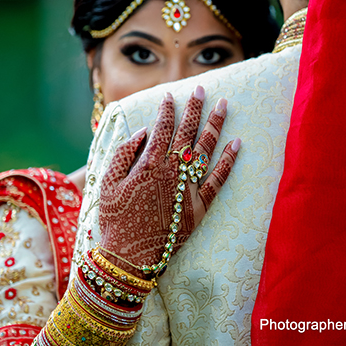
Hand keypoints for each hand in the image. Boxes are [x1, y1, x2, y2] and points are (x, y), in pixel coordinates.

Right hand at [98, 86, 240, 276]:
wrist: (129, 257)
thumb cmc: (115, 220)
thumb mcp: (108, 183)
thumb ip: (125, 154)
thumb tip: (144, 131)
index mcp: (149, 164)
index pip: (163, 128)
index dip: (167, 110)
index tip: (171, 96)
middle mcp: (172, 172)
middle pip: (187, 132)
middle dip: (195, 108)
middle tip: (201, 89)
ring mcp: (189, 189)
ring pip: (206, 150)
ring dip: (216, 125)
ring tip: (224, 105)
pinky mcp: (200, 207)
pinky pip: (219, 180)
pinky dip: (229, 161)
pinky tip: (237, 144)